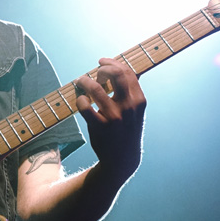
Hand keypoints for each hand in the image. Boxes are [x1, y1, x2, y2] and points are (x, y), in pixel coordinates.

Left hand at [75, 57, 146, 183]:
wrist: (123, 159)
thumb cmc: (127, 130)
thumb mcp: (136, 111)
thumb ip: (131, 91)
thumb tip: (123, 69)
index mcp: (139, 100)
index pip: (127, 72)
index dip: (112, 62)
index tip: (102, 61)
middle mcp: (129, 107)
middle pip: (115, 74)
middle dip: (101, 69)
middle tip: (94, 73)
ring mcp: (115, 117)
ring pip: (95, 88)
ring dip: (84, 81)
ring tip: (80, 82)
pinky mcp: (100, 127)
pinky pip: (85, 106)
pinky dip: (80, 100)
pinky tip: (81, 101)